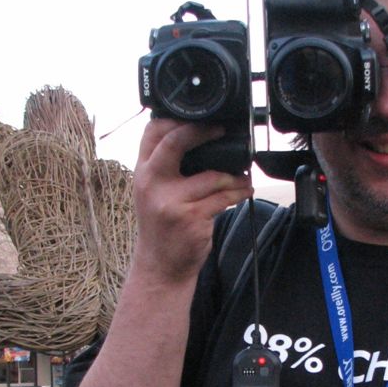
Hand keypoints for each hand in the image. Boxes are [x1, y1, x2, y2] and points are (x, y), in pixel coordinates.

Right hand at [131, 118, 252, 282]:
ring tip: (243, 177)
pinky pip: (224, 198)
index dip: (178, 119)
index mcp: (142, 173)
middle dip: (203, 131)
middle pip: (176, 141)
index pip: (153, 132)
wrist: (160, 267)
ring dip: (235, 175)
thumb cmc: (163, 227)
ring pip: (212, 175)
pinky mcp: (191, 218)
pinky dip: (239, 193)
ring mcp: (171, 201)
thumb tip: (202, 137)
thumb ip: (167, 167)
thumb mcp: (154, 193)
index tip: (202, 119)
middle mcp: (152, 183)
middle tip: (223, 131)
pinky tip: (245, 191)